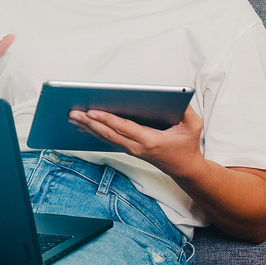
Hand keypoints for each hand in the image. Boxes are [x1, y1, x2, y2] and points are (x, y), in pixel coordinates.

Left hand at [71, 104, 265, 242]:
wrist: (185, 169)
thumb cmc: (188, 146)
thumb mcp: (193, 126)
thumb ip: (186, 110)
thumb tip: (177, 95)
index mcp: (150, 140)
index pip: (124, 128)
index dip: (107, 119)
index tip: (92, 111)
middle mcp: (137, 147)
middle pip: (109, 133)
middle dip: (90, 122)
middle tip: (73, 112)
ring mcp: (132, 150)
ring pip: (106, 137)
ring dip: (88, 127)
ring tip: (72, 117)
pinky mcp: (129, 149)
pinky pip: (109, 140)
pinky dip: (95, 132)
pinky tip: (82, 126)